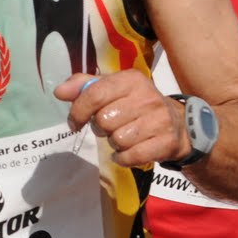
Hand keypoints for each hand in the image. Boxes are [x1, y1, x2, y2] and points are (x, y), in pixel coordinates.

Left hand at [55, 70, 188, 167]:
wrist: (178, 124)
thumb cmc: (136, 104)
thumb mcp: (112, 88)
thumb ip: (83, 86)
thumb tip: (59, 91)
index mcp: (131, 80)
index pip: (94, 94)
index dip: (78, 111)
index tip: (75, 122)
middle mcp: (147, 97)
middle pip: (103, 120)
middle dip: (100, 128)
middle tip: (110, 126)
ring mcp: (159, 120)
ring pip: (117, 140)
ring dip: (114, 143)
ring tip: (123, 136)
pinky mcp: (165, 142)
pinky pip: (130, 156)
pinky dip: (123, 158)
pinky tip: (127, 151)